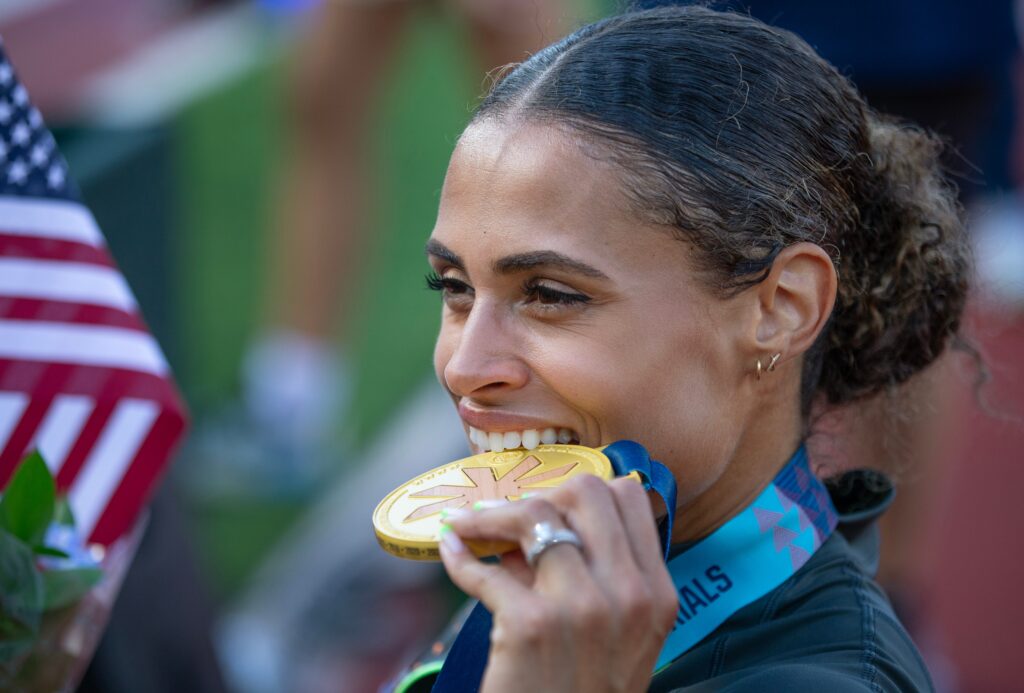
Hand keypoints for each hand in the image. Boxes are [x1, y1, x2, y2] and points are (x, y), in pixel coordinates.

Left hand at [439, 475, 677, 692]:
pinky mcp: (531, 625)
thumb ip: (592, 578)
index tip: (551, 508)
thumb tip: (532, 523)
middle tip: (506, 516)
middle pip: (586, 491)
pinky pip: (484, 566)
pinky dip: (458, 554)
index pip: (630, 497)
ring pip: (535, 514)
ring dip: (490, 516)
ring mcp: (582, 608)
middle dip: (539, 495)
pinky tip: (449, 549)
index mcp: (656, 594)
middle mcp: (628, 594)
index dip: (585, 492)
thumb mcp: (617, 640)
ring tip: (469, 526)